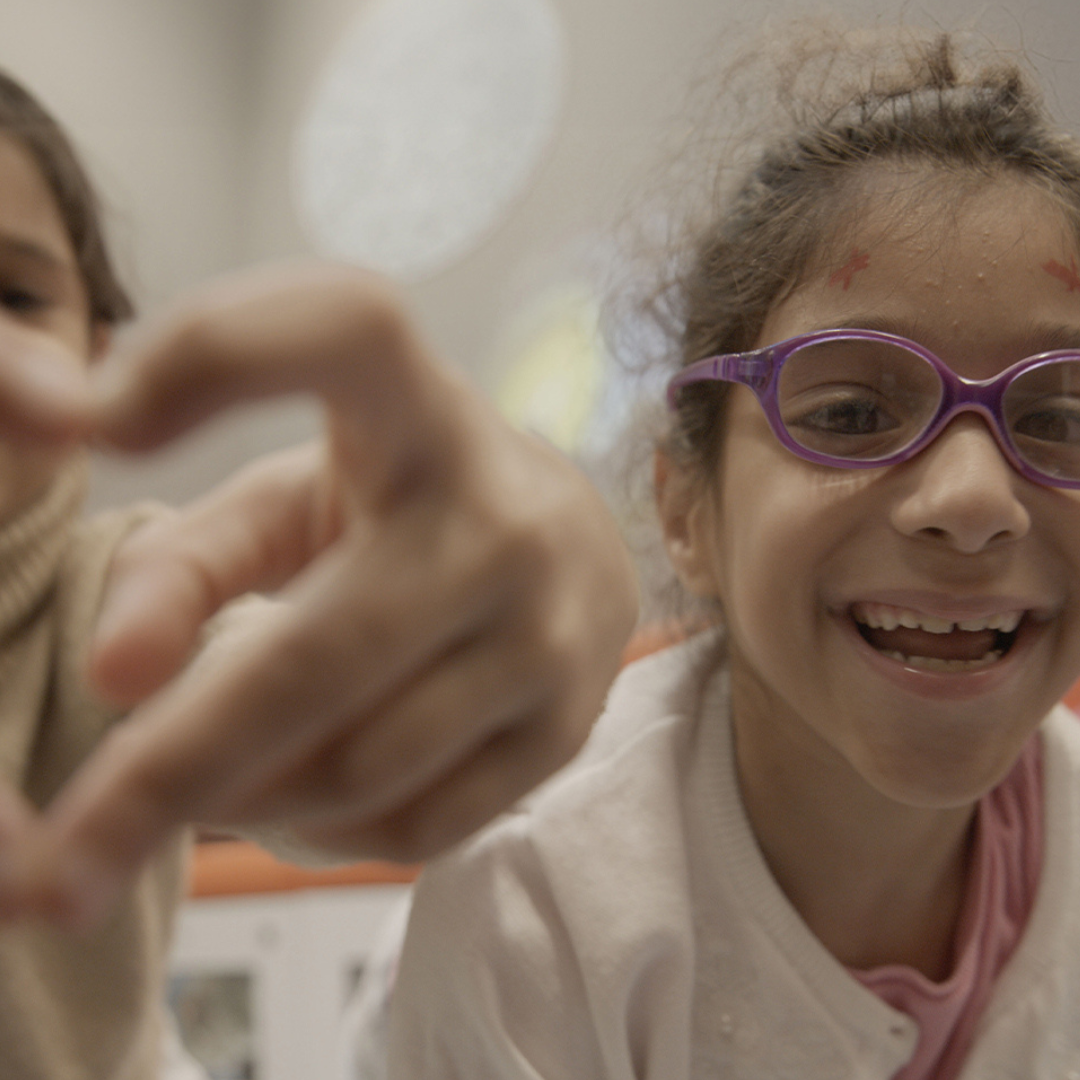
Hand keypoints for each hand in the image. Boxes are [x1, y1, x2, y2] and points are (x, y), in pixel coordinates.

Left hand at [2, 262, 637, 928]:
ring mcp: (551, 634)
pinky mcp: (567, 727)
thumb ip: (183, 562)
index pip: (348, 331)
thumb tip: (112, 674)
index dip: (219, 354)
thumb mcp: (290, 500)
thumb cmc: (404, 509)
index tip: (95, 424)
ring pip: (355, 768)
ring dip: (246, 798)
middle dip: (166, 774)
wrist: (578, 553)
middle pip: (313, 659)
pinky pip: (415, 826)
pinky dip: (326, 835)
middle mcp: (502, 522)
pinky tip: (297, 803)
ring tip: (207, 781)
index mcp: (424, 417)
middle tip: (54, 866)